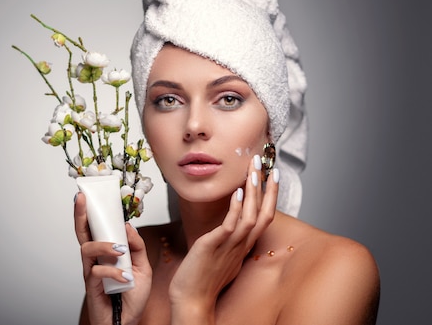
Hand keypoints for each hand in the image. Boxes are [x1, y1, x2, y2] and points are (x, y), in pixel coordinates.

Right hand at [74, 192, 151, 324]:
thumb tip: (128, 227)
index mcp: (105, 253)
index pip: (95, 229)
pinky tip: (124, 278)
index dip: (88, 213)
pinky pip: (96, 272)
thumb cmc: (132, 297)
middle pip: (82, 233)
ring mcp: (91, 273)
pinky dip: (113, 272)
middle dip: (80, 215)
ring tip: (120, 252)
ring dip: (104, 246)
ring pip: (87, 249)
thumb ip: (137, 247)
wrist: (128, 323)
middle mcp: (95, 260)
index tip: (86, 196)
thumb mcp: (143, 268)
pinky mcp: (91, 287)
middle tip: (82, 200)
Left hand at [168, 155, 279, 322]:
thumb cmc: (202, 279)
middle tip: (264, 163)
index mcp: (243, 246)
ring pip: (251, 216)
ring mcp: (229, 246)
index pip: (264, 216)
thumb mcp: (221, 255)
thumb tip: (229, 225)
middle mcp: (241, 245)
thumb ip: (228, 239)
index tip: (272, 175)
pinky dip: (236, 209)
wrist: (191, 301)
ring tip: (253, 170)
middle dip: (266, 187)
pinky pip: (230, 226)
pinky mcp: (214, 247)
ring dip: (254, 191)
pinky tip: (237, 193)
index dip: (270, 195)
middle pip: (264, 213)